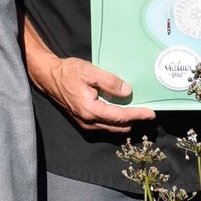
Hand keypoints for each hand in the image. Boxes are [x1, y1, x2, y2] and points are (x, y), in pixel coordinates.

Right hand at [22, 17, 153, 131]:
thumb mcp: (89, 72)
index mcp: (91, 110)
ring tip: (137, 113)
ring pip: (112, 129)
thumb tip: (127, 92)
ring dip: (126, 122)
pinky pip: (105, 126)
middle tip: (147, 113)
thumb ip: (110, 82)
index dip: (138, 115)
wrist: (48, 77)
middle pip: (118, 127)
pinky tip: (121, 113)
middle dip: (135, 121)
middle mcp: (88, 122)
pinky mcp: (83, 121)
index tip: (152, 113)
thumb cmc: (68, 72)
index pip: (121, 117)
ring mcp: (85, 124)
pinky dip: (116, 122)